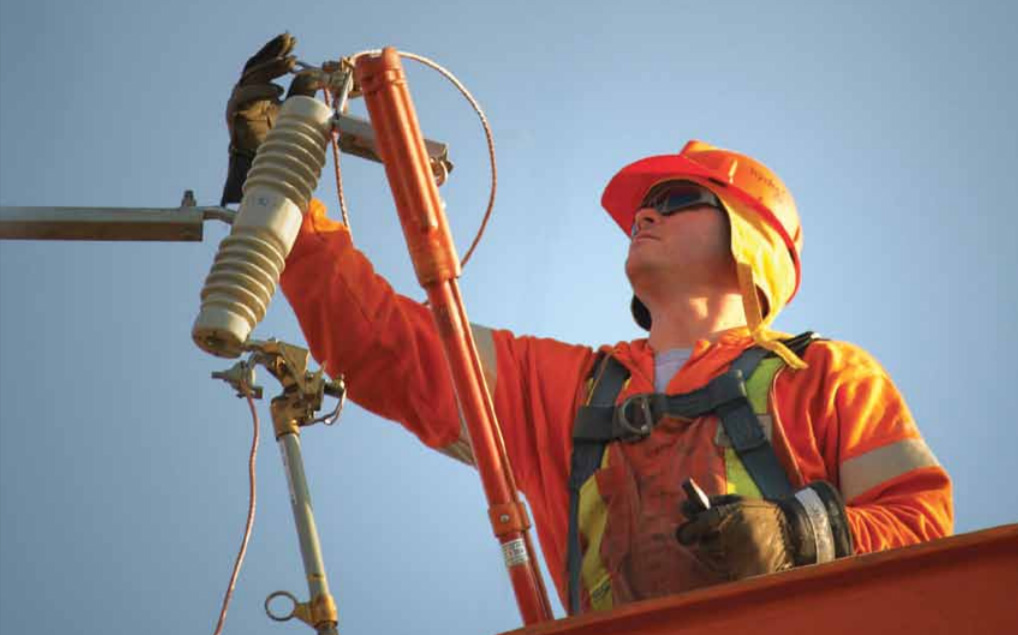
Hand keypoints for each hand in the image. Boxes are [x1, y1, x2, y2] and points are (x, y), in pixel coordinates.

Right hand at [221, 33, 319, 204]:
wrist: (267, 169)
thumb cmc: (282, 144)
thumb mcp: (299, 113)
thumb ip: (304, 94)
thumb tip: (317, 75)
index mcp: (259, 92)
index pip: (265, 65)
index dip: (276, 51)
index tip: (291, 40)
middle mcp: (246, 95)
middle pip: (255, 65)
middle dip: (273, 53)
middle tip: (290, 44)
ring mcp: (239, 103)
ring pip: (250, 76)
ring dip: (271, 68)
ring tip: (290, 64)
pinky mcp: (235, 115)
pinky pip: (244, 96)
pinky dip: (261, 90)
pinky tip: (279, 90)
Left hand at [676, 482, 851, 580]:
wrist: (792, 531)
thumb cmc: (761, 513)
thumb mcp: (736, 501)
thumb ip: (710, 504)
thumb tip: (683, 507)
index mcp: (725, 516)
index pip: (695, 527)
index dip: (688, 531)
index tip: (686, 533)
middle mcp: (728, 536)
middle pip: (703, 545)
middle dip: (706, 542)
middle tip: (716, 538)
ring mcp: (736, 556)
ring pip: (713, 560)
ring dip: (716, 555)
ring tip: (733, 546)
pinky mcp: (744, 572)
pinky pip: (725, 572)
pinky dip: (728, 567)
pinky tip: (740, 557)